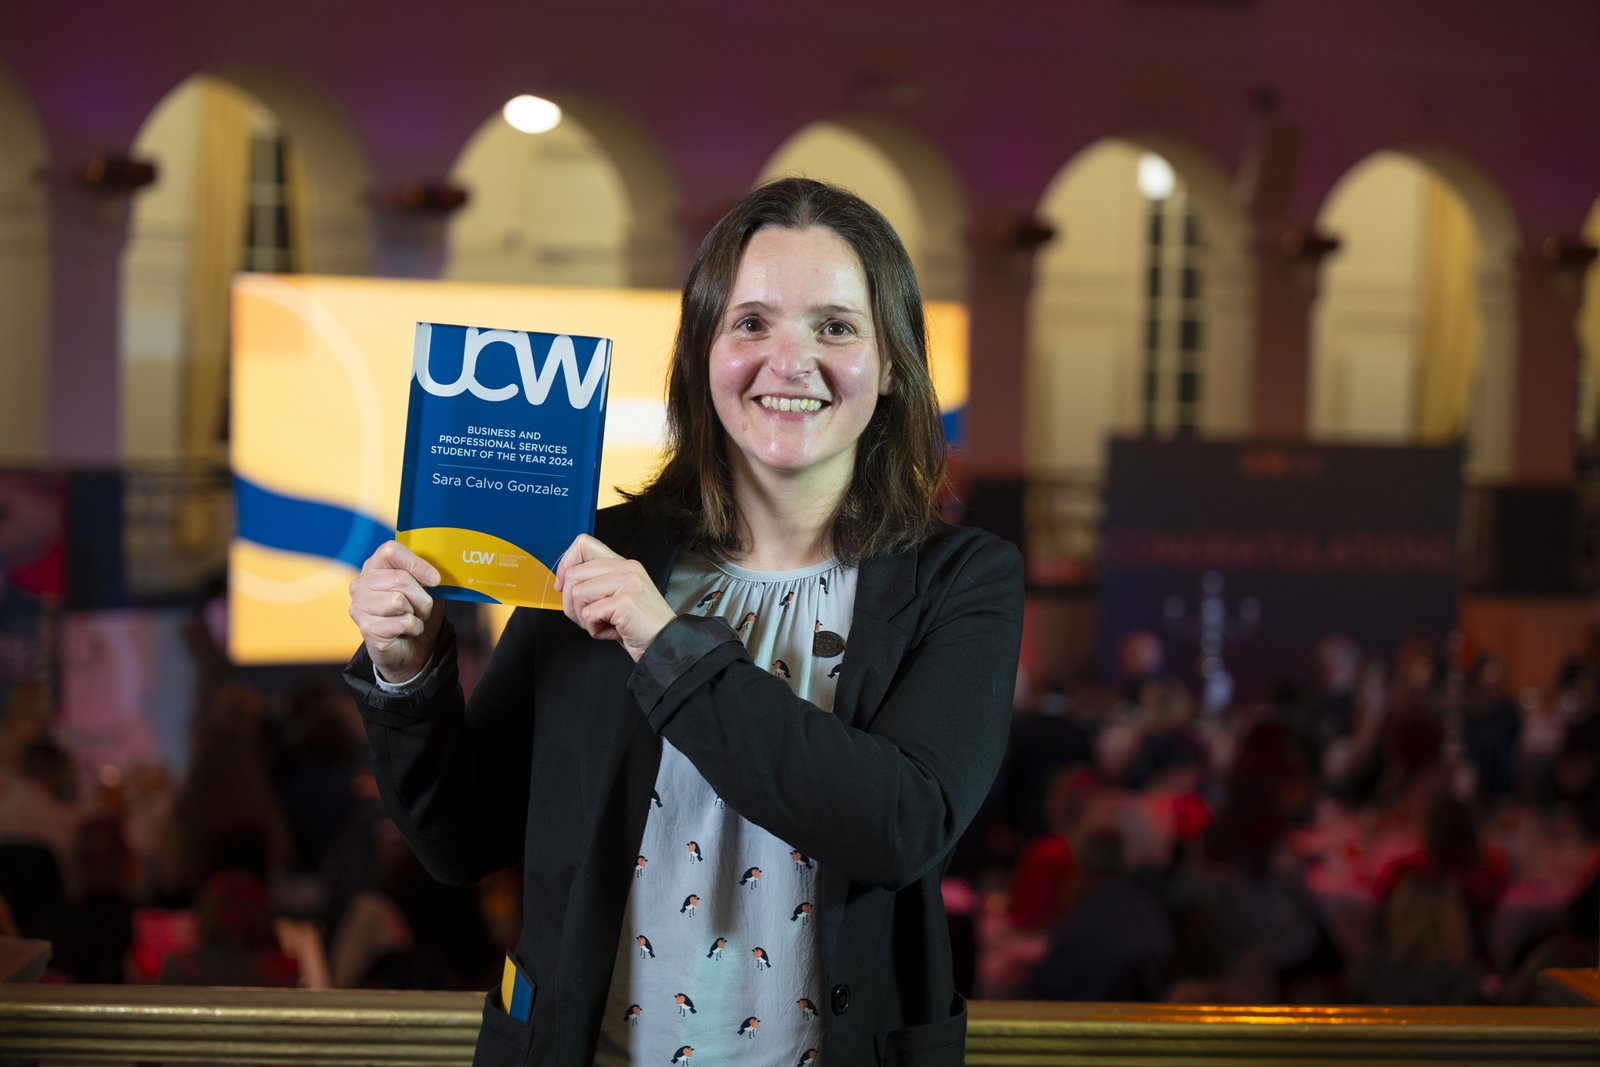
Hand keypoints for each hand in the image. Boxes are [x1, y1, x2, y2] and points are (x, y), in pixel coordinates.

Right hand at [348, 540, 442, 681]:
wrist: (408, 651)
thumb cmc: (414, 615)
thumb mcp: (425, 590)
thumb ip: (427, 576)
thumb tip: (436, 574)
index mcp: (374, 567)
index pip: (390, 551)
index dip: (416, 563)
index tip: (435, 580)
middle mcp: (360, 584)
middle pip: (400, 578)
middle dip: (422, 597)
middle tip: (423, 609)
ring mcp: (359, 606)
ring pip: (399, 600)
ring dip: (417, 613)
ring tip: (412, 618)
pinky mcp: (367, 628)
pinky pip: (403, 622)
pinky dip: (415, 627)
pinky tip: (407, 631)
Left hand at [554, 534, 675, 660]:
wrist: (666, 644)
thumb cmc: (640, 626)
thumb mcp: (619, 596)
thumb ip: (598, 583)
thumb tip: (565, 582)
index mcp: (624, 564)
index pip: (583, 544)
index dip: (566, 564)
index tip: (564, 586)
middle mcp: (627, 568)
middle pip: (573, 574)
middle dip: (571, 603)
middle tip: (588, 618)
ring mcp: (627, 583)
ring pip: (577, 594)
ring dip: (583, 618)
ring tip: (603, 625)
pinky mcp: (625, 601)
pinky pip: (589, 614)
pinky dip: (594, 630)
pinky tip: (612, 632)